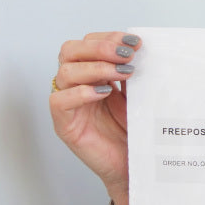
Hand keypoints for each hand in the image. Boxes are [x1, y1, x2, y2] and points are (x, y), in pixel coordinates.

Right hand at [50, 32, 139, 204]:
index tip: (134, 41)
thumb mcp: (139, 96)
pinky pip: (60, 101)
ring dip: (96, 67)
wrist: (135, 166)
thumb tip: (144, 50)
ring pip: (65, 72)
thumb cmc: (135, 132)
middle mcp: (77, 85)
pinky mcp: (65, 125)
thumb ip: (135, 74)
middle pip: (70, 51)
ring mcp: (69, 104)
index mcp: (93, 74)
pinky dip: (81, 93)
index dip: (108, 38)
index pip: (88, 43)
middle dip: (100, 47)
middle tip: (127, 53)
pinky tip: (103, 92)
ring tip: (123, 73)